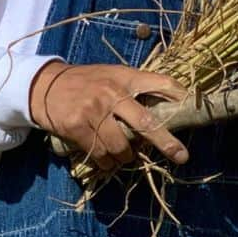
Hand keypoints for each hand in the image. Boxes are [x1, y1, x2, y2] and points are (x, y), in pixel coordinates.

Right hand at [29, 60, 189, 169]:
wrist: (44, 85)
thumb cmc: (87, 81)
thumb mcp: (114, 75)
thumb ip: (136, 88)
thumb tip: (166, 107)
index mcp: (126, 77)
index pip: (161, 83)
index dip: (179, 95)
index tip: (193, 106)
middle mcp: (112, 93)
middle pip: (146, 123)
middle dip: (165, 142)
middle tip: (181, 156)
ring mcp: (94, 110)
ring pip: (121, 146)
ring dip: (126, 157)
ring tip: (124, 156)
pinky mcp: (77, 127)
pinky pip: (100, 153)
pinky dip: (106, 161)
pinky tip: (107, 160)